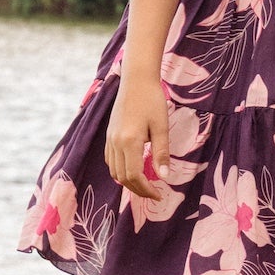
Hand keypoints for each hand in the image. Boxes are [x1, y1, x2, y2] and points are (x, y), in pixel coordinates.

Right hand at [106, 77, 170, 200]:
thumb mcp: (161, 127)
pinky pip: (111, 160)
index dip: (146, 189)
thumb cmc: (152, 101)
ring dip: (128, 182)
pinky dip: (120, 170)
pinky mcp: (109, 135)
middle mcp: (115, 143)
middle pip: (122, 177)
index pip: (134, 176)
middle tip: (154, 193)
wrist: (136, 81)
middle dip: (138, 189)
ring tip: (145, 184)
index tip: (159, 194)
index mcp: (129, 142)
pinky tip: (133, 169)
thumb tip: (164, 177)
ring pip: (114, 171)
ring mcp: (109, 139)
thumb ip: (161, 153)